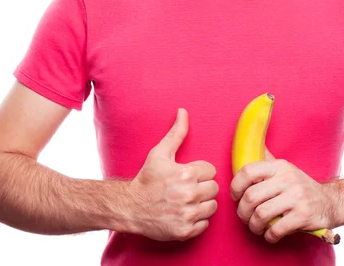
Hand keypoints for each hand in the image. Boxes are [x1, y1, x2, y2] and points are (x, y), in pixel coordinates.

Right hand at [127, 108, 218, 240]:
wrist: (129, 207)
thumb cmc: (146, 179)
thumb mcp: (160, 153)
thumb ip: (176, 133)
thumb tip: (183, 112)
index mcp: (186, 174)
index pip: (211, 171)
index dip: (200, 172)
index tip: (188, 175)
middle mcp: (189, 194)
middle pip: (214, 189)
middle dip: (202, 187)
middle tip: (187, 188)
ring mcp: (188, 214)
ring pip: (212, 206)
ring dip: (202, 204)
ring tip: (186, 201)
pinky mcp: (185, 230)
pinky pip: (205, 224)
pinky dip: (197, 220)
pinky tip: (184, 214)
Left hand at [230, 148, 339, 242]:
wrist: (331, 203)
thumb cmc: (301, 187)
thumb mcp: (285, 169)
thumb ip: (267, 161)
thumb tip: (248, 144)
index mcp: (279, 166)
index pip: (248, 171)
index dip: (236, 186)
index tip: (236, 196)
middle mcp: (287, 179)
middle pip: (251, 196)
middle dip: (242, 212)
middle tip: (245, 217)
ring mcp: (296, 197)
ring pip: (261, 214)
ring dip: (254, 225)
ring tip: (256, 227)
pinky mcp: (303, 216)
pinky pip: (276, 229)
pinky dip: (269, 236)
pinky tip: (270, 235)